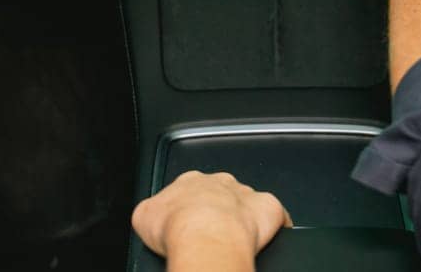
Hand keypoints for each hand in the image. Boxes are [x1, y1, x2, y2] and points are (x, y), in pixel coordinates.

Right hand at [132, 171, 291, 262]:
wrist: (204, 238)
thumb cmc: (175, 228)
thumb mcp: (144, 216)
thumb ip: (150, 210)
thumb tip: (148, 215)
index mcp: (189, 181)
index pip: (190, 187)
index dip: (189, 205)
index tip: (187, 221)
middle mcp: (218, 182)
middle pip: (221, 190)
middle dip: (218, 207)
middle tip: (211, 231)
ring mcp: (244, 194)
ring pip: (247, 200)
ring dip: (243, 216)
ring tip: (236, 238)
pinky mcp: (267, 207)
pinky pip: (276, 214)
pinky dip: (276, 224)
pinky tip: (270, 237)